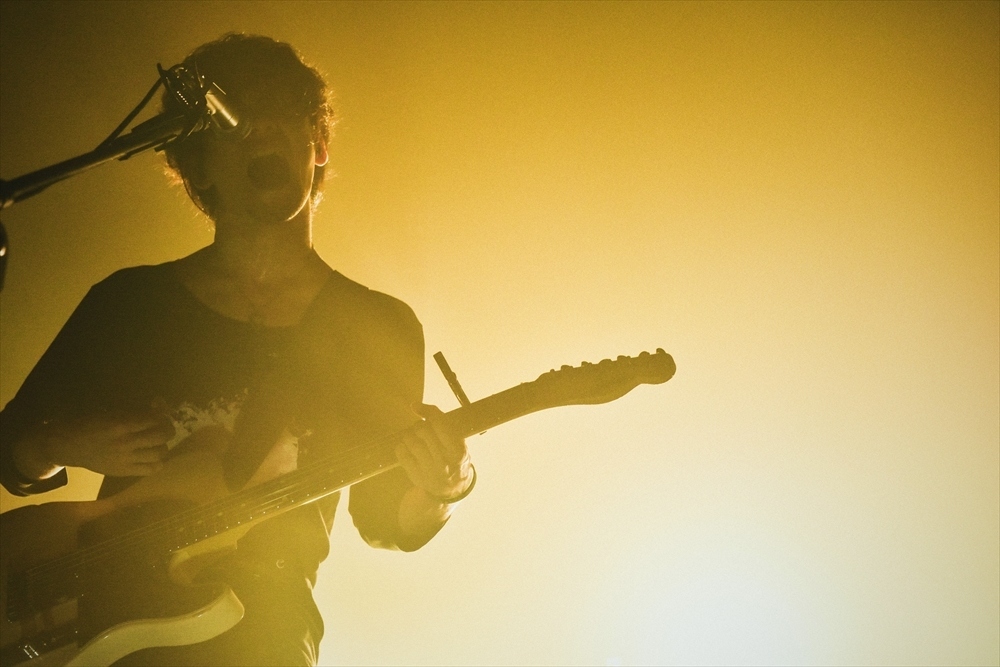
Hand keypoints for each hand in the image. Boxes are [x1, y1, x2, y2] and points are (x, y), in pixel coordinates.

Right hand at [17, 410, 174, 478]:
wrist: (67, 445)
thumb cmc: (88, 423)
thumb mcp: (110, 411)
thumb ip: (135, 410)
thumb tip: (159, 405)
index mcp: (121, 424)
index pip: (154, 418)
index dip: (161, 413)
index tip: (160, 412)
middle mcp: (126, 443)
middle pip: (162, 436)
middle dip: (167, 428)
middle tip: (164, 426)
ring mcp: (126, 459)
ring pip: (160, 453)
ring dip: (163, 445)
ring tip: (158, 441)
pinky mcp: (123, 471)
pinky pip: (150, 470)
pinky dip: (157, 462)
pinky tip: (154, 456)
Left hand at [395, 403, 472, 501]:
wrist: (451, 488)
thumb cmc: (453, 457)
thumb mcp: (457, 441)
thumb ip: (442, 423)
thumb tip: (414, 406)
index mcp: (457, 450)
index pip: (440, 424)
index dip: (427, 412)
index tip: (416, 407)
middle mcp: (444, 461)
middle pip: (423, 431)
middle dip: (418, 425)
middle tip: (419, 429)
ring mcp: (429, 469)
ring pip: (411, 441)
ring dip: (408, 434)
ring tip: (413, 437)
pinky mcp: (415, 475)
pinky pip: (401, 453)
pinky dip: (401, 445)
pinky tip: (407, 447)